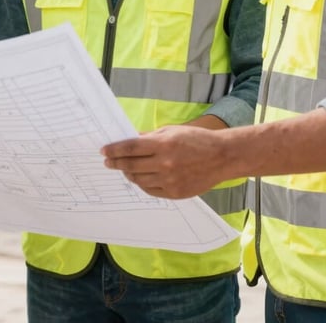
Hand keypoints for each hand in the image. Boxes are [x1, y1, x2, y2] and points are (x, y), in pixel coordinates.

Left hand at [102, 124, 227, 198]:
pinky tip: (139, 177)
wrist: (221, 157)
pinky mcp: (175, 193)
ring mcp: (169, 181)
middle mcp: (165, 164)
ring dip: (128, 174)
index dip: (114, 149)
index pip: (130, 148)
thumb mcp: (172, 131)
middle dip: (116, 163)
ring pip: (139, 180)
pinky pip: (150, 190)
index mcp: (163, 145)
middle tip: (108, 161)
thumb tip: (131, 139)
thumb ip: (150, 137)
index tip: (104, 151)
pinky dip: (142, 183)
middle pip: (131, 165)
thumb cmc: (196, 140)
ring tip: (124, 169)